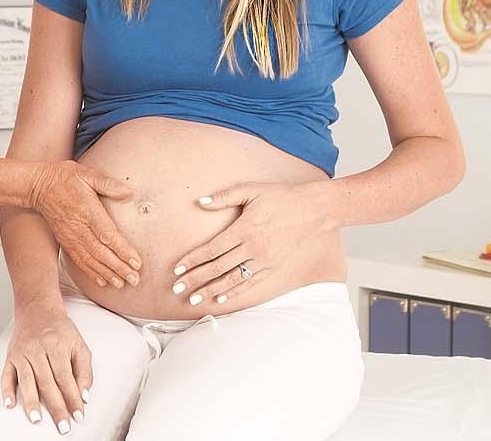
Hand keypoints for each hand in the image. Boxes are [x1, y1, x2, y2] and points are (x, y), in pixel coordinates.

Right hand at [1, 304, 91, 434]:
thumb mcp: (80, 346)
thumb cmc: (61, 331)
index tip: (78, 415)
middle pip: (47, 382)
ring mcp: (22, 353)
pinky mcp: (10, 356)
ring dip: (32, 402)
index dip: (72, 398)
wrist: (38, 310)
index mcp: (57, 346)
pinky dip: (7, 390)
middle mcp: (38, 349)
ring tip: (37, 419)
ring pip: (27, 380)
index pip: (66, 378)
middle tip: (62, 426)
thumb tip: (84, 397)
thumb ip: (84, 372)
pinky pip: (6, 375)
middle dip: (56, 407)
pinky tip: (10, 404)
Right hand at [28, 161, 141, 288]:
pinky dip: (91, 272)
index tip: (136, 262)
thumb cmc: (64, 178)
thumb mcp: (87, 174)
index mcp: (87, 211)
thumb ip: (107, 184)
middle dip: (119, 268)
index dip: (123, 251)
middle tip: (134, 279)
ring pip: (91, 260)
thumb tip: (128, 192)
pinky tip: (102, 280)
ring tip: (121, 283)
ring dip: (107, 274)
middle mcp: (79, 228)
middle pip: (101, 253)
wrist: (38, 186)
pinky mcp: (65, 241)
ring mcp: (71, 236)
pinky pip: (79, 260)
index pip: (108, 235)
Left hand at [171, 180, 331, 307]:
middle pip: (217, 268)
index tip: (177, 269)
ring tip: (194, 300)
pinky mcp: (273, 267)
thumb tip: (200, 201)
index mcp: (244, 229)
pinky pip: (250, 284)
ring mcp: (263, 260)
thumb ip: (225, 196)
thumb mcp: (252, 190)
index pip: (211, 249)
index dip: (192, 260)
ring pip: (231, 280)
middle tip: (176, 289)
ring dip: (210, 291)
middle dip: (195, 280)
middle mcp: (252, 248)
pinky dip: (234, 293)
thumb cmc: (281, 197)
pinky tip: (221, 300)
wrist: (314, 210)